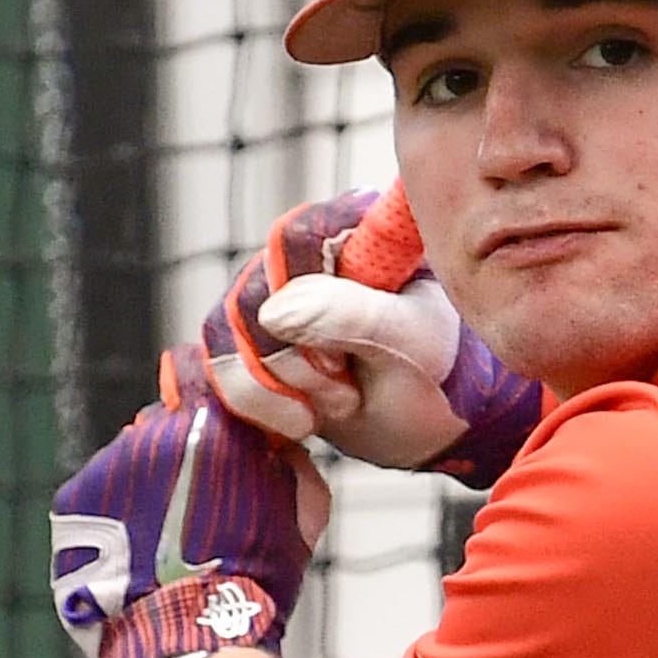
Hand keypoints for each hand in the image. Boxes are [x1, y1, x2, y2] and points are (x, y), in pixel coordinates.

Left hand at [50, 348, 330, 657]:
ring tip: (165, 528)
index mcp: (213, 426)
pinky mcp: (73, 498)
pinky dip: (115, 508)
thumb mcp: (302, 516)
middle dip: (182, 445)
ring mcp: (108, 465)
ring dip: (147, 478)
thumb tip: (282, 444)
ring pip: (131, 456)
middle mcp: (153, 433)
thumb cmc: (253, 579)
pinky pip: (99, 490)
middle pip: (164, 419)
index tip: (215, 408)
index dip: (208, 386)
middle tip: (200, 491)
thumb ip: (295, 463)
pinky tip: (136, 544)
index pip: (200, 371)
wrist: (189, 635)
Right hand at [200, 190, 544, 487]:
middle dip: (299, 359)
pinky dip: (260, 402)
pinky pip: (219, 365)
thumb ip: (354, 315)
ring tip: (342, 401)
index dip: (307, 296)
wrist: (430, 424)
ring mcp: (271, 296)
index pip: (297, 237)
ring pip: (229, 333)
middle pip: (253, 295)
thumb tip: (275, 310)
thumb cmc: (438, 372)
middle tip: (352, 386)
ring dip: (285, 385)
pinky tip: (303, 419)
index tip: (343, 351)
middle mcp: (304, 255)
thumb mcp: (412, 342)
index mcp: (356, 232)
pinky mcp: (248, 339)